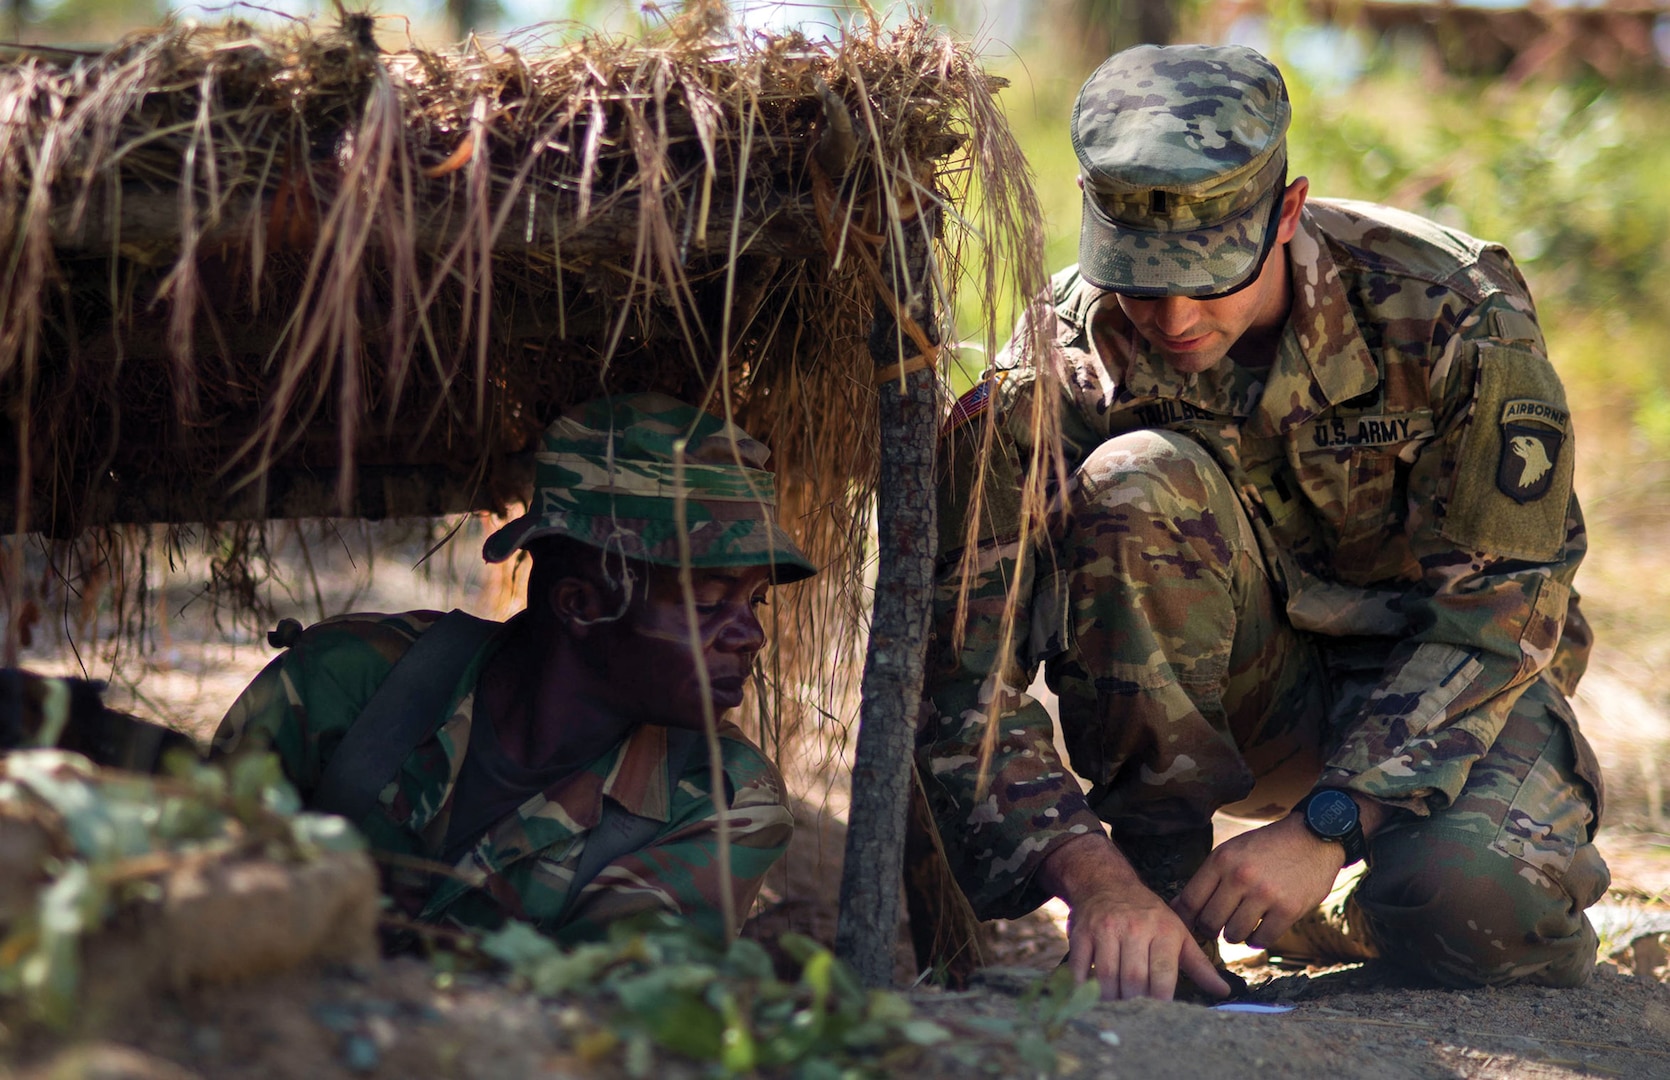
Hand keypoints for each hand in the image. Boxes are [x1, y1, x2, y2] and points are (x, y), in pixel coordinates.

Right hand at [1039, 833, 1231, 1000]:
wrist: (1106, 883)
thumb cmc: (1148, 914)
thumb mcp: (1178, 932)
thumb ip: (1199, 964)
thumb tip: (1224, 990)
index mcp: (1162, 931)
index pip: (1162, 975)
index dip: (1160, 1001)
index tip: (1159, 1017)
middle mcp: (1134, 929)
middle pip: (1133, 978)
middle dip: (1134, 1003)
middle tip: (1135, 1016)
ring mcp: (1105, 930)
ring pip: (1107, 976)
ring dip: (1110, 999)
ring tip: (1115, 1009)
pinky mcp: (1082, 933)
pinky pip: (1080, 966)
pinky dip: (1083, 986)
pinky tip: (1089, 996)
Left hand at [1171, 813, 1343, 950]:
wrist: (1313, 837)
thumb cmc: (1266, 847)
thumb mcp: (1231, 851)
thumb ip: (1207, 878)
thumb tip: (1177, 907)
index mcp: (1221, 860)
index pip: (1189, 901)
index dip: (1185, 919)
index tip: (1188, 926)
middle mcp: (1240, 876)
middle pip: (1209, 922)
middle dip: (1211, 930)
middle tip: (1218, 927)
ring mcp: (1265, 894)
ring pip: (1233, 935)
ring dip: (1235, 935)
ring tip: (1241, 925)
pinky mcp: (1288, 909)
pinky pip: (1261, 940)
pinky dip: (1257, 939)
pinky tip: (1259, 929)